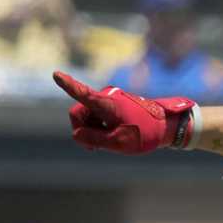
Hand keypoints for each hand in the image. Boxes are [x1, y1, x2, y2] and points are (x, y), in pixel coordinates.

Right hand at [53, 71, 194, 153]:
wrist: (165, 127)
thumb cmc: (144, 134)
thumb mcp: (118, 142)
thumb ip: (93, 138)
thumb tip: (76, 134)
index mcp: (106, 104)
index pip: (83, 94)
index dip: (68, 85)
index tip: (56, 74)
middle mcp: (104, 97)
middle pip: (78, 113)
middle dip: (81, 130)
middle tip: (95, 148)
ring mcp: (107, 100)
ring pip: (86, 116)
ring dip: (91, 130)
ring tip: (108, 141)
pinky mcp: (110, 105)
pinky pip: (94, 116)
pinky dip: (97, 127)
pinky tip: (109, 136)